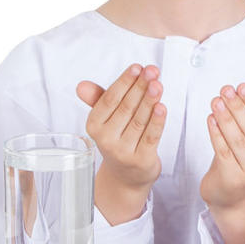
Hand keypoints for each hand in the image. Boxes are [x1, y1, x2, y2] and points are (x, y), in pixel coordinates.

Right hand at [77, 64, 166, 223]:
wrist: (127, 176)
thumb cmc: (118, 138)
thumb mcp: (106, 119)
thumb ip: (99, 99)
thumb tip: (82, 85)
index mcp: (94, 126)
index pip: (109, 100)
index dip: (124, 82)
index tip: (137, 67)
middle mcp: (106, 140)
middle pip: (126, 108)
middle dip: (140, 87)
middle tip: (152, 71)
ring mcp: (123, 151)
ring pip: (139, 121)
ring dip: (149, 100)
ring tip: (158, 84)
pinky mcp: (141, 160)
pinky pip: (150, 137)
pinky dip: (157, 122)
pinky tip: (162, 107)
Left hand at [200, 83, 244, 210]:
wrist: (229, 193)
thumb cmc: (240, 159)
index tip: (241, 86)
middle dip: (237, 106)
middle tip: (225, 90)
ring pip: (236, 139)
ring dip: (225, 118)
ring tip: (215, 101)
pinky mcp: (233, 177)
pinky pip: (223, 151)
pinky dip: (216, 134)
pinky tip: (210, 119)